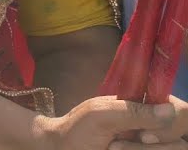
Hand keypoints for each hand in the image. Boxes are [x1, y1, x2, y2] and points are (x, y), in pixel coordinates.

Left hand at [39, 95, 187, 149]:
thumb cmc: (78, 129)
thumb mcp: (102, 114)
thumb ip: (134, 110)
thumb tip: (170, 111)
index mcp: (146, 108)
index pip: (182, 112)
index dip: (174, 121)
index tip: (145, 132)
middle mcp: (155, 128)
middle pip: (181, 139)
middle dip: (154, 143)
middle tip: (123, 141)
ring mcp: (152, 145)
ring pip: (175, 149)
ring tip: (114, 148)